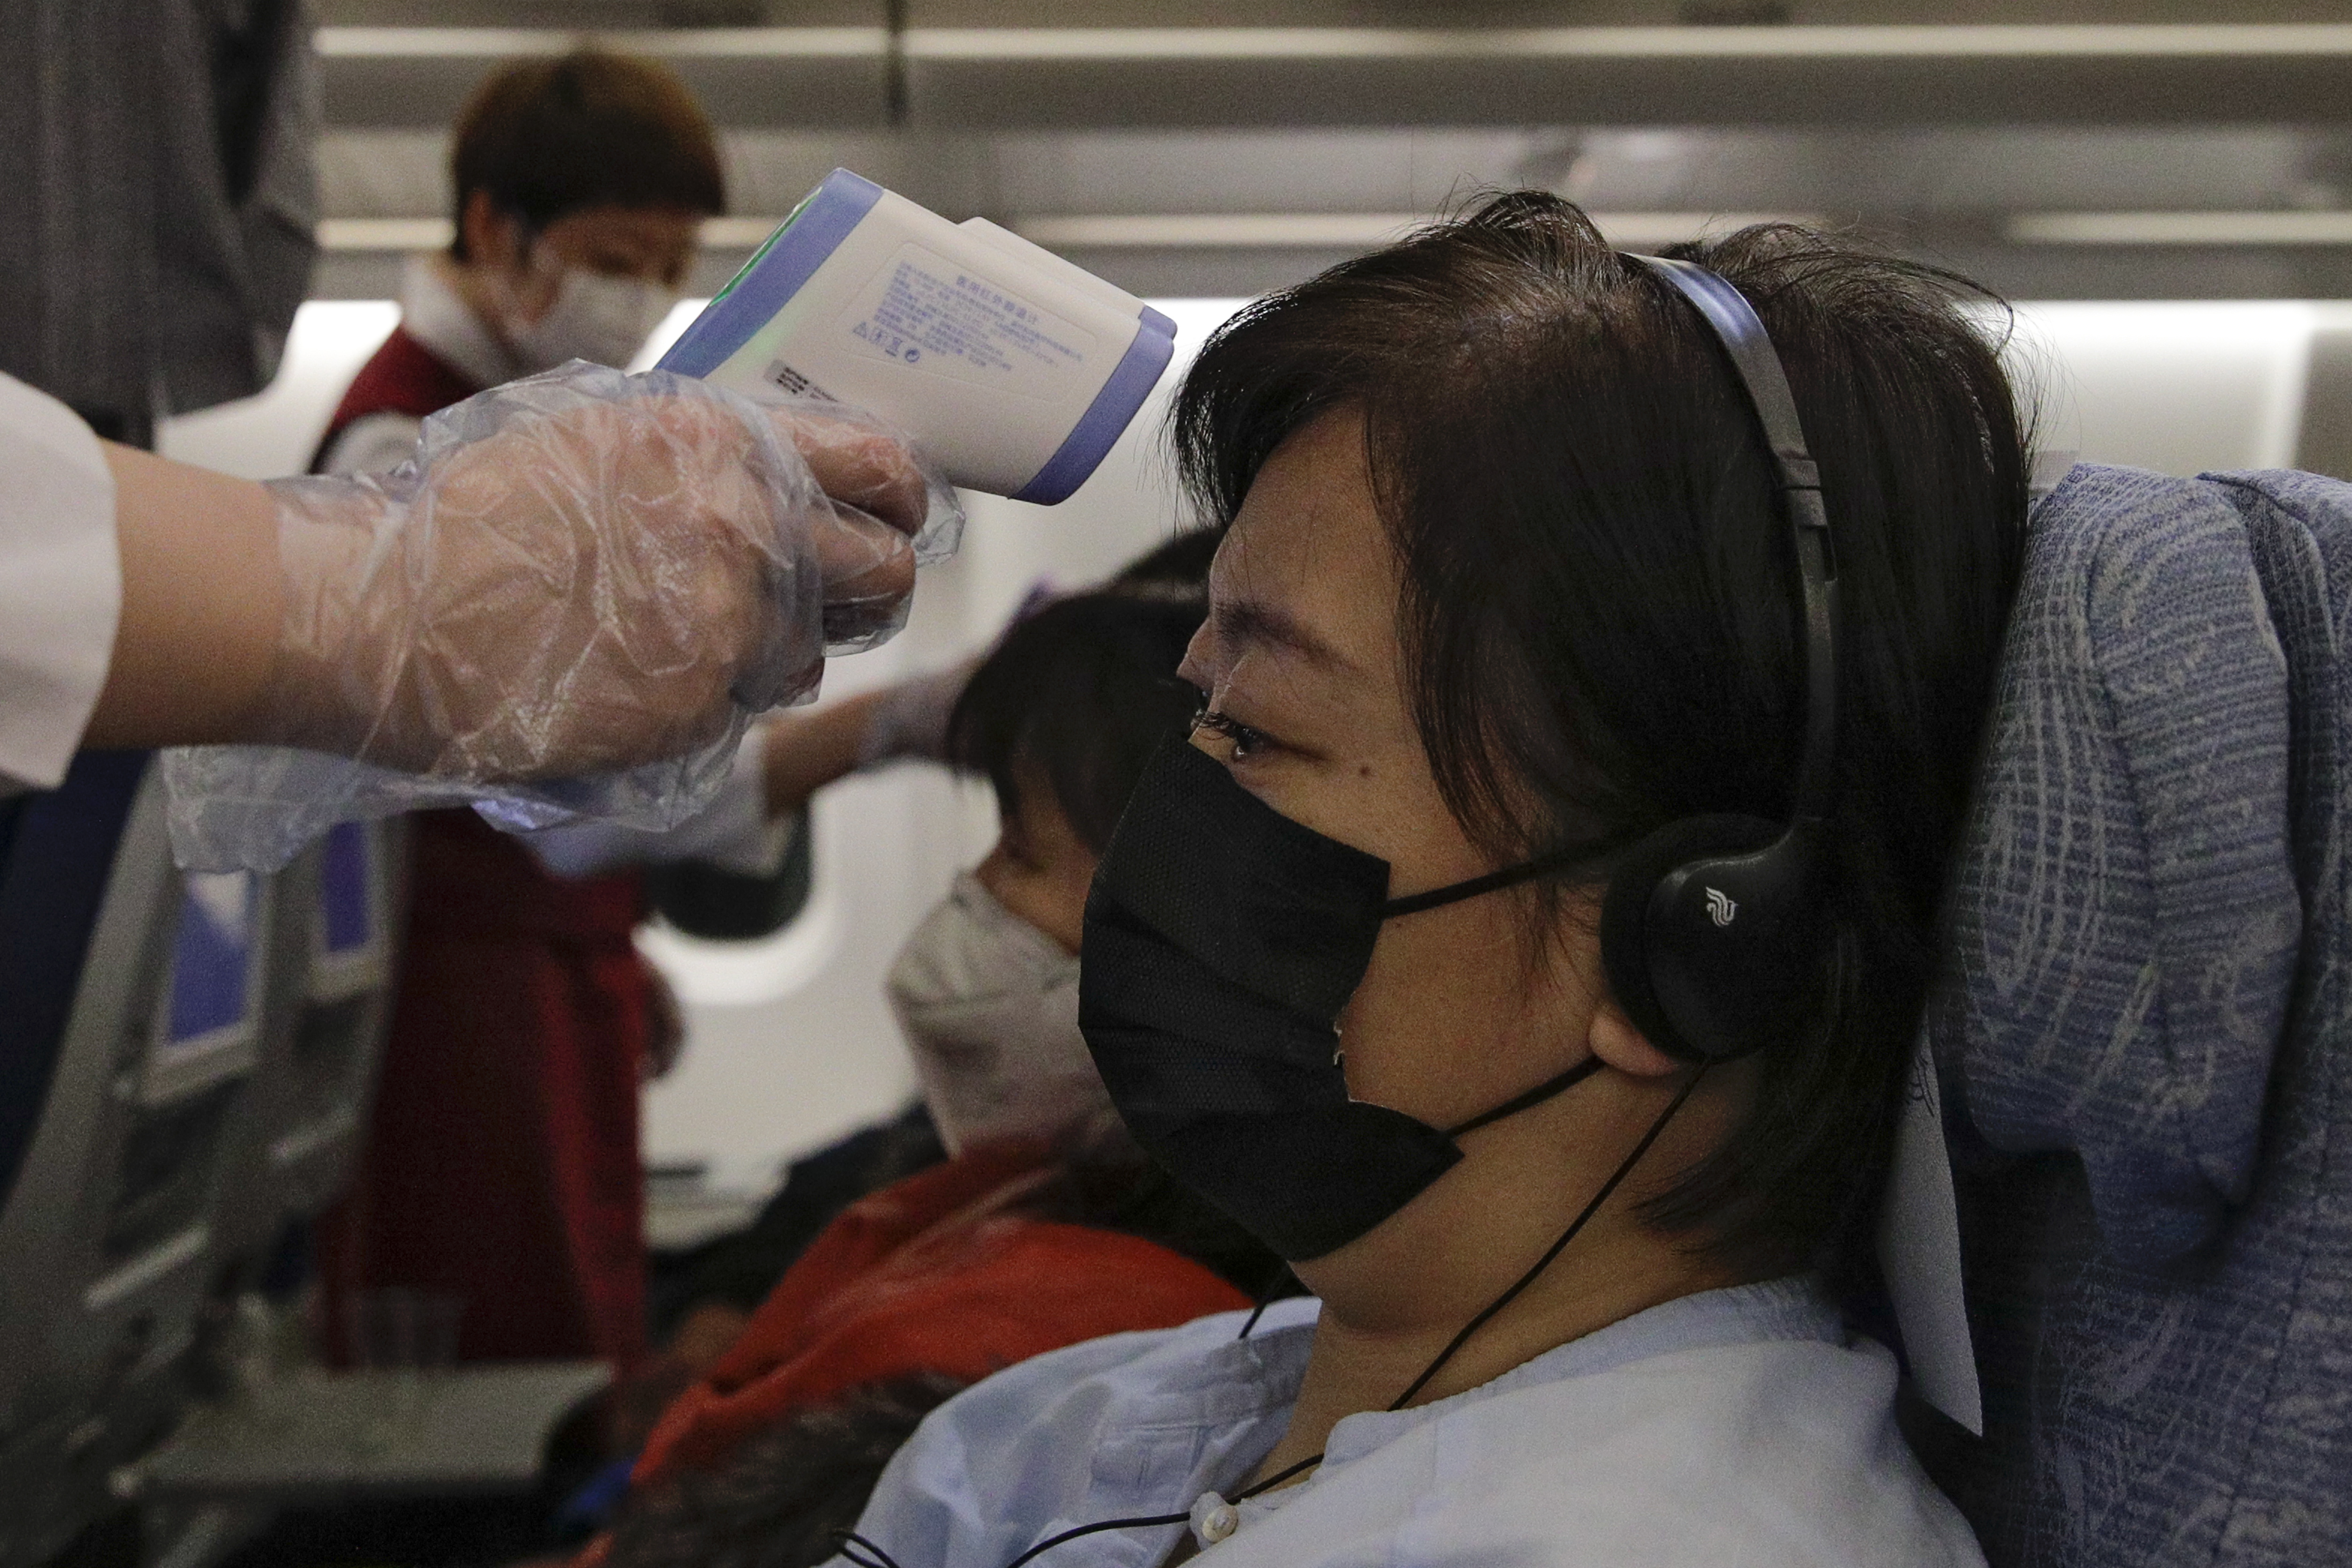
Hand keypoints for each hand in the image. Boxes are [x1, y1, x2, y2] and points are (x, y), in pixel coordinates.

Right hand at [256, 364, 954, 780]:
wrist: (378, 611)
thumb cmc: (467, 518)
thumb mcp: (598, 436)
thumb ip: (702, 455)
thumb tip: (786, 475)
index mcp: (721, 445)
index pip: (879, 466)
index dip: (901, 498)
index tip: (897, 515)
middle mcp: (742, 529)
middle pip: (886, 573)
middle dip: (871, 588)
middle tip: (839, 596)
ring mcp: (724, 626)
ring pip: (811, 654)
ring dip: (773, 651)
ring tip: (683, 634)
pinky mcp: (694, 709)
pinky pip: (741, 708)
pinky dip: (706, 699)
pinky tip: (632, 676)